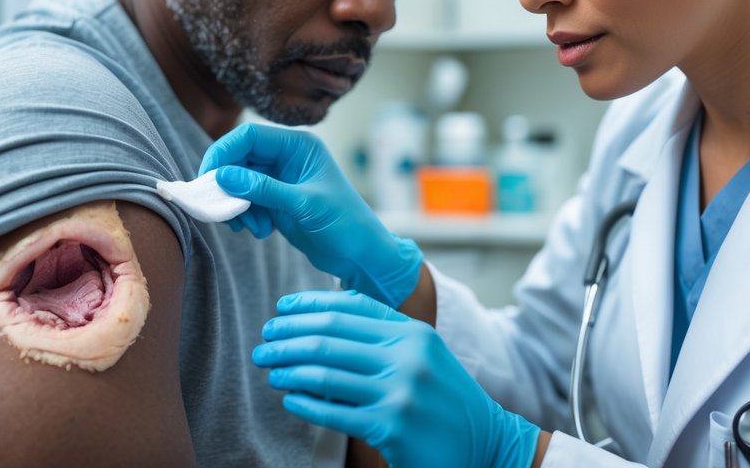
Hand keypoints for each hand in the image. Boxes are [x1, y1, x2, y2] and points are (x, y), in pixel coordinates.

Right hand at [199, 122, 421, 306]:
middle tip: (223, 209)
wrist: (361, 255)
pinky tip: (261, 230)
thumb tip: (223, 176)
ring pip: (239, 182)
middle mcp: (287, 156)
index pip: (249, 136)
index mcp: (299, 145)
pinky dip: (245, 215)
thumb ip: (263, 189)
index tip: (208, 178)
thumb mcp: (304, 205)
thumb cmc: (345, 224)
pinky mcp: (276, 200)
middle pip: (239, 158)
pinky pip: (246, 200)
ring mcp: (280, 179)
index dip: (224, 153)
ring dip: (237, 205)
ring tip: (253, 226)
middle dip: (228, 185)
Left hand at [254, 290, 540, 467]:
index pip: (349, 308)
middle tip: (264, 342)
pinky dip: (305, 403)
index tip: (281, 310)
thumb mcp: (423, 353)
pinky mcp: (390, 426)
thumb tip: (327, 315)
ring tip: (270, 371)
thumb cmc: (445, 397)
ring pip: (325, 372)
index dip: (309, 306)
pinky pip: (333, 411)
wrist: (486, 444)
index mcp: (412, 332)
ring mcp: (399, 391)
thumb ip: (384, 333)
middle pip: (330, 337)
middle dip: (288, 337)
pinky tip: (290, 399)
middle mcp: (407, 355)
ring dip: (288, 370)